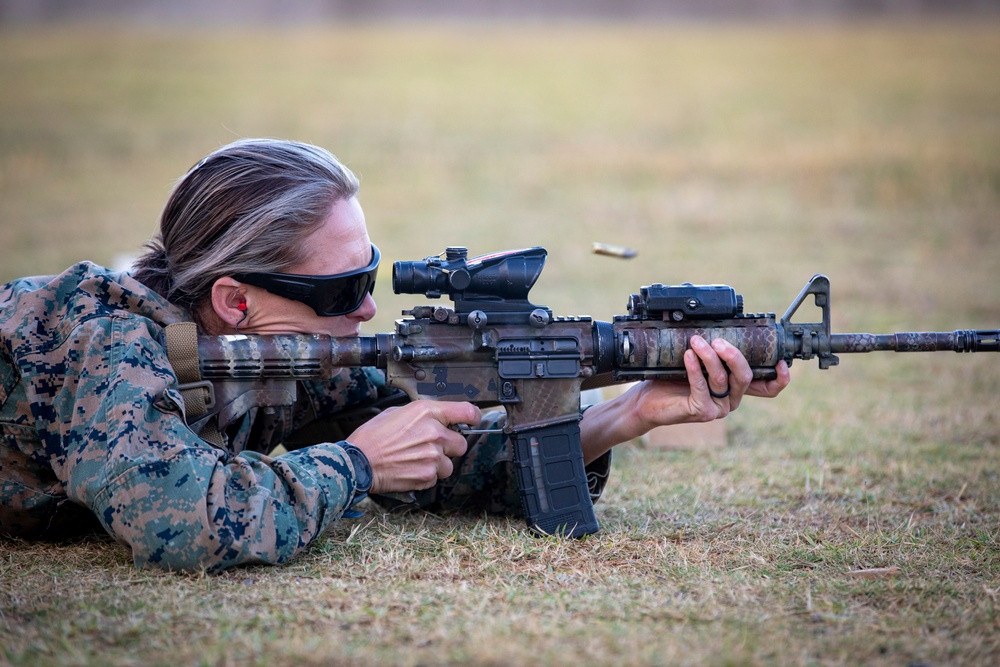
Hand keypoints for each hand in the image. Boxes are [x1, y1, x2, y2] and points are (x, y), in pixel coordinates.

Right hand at [346, 400, 480, 493]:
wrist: (358, 462)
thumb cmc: (372, 437)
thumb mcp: (396, 412)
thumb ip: (421, 415)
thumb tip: (435, 418)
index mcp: (427, 412)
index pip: (466, 411)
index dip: (473, 417)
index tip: (473, 420)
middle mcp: (435, 433)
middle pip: (461, 443)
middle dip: (449, 446)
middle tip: (430, 447)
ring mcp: (433, 456)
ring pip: (449, 464)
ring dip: (437, 464)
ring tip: (415, 460)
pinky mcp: (428, 476)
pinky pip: (436, 477)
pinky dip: (426, 475)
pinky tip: (409, 469)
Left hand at [634, 335, 790, 427]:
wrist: (647, 400)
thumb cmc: (671, 378)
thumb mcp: (698, 361)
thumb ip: (714, 352)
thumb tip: (719, 325)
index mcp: (736, 388)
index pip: (768, 388)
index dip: (780, 378)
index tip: (781, 361)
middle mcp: (731, 399)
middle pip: (745, 376)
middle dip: (734, 355)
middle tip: (718, 340)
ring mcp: (718, 408)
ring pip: (722, 378)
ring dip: (709, 356)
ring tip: (696, 341)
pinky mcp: (702, 412)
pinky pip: (701, 387)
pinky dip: (695, 368)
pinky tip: (688, 355)